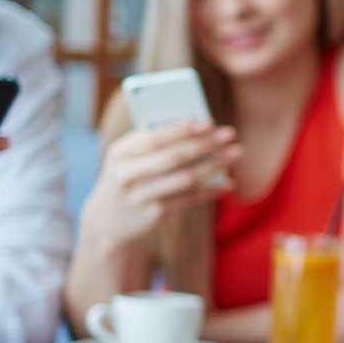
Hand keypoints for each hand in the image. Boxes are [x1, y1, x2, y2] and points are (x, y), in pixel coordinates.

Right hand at [88, 120, 240, 243]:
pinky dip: (210, 190)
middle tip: (230, 134)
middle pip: (173, 157)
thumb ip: (154, 142)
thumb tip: (196, 126)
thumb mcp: (129, 158)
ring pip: (185, 178)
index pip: (154, 137)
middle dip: (205, 144)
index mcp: (119, 152)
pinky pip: (188, 199)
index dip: (183, 129)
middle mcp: (126, 174)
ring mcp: (140, 196)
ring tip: (235, 153)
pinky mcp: (153, 214)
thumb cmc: (128, 177)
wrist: (108, 221)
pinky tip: (228, 183)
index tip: (209, 122)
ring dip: (214, 165)